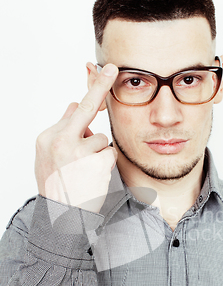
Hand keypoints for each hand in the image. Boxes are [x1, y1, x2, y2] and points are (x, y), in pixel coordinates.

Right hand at [35, 64, 117, 213]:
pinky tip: (94, 175)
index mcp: (48, 137)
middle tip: (112, 70)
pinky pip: (109, 153)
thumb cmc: (56, 186)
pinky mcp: (96, 163)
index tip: (103, 72)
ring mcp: (79, 152)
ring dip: (99, 152)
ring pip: (102, 138)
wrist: (61, 216)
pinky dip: (106, 162)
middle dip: (100, 86)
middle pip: (86, 108)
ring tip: (86, 170)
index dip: (90, 96)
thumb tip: (74, 108)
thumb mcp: (48, 157)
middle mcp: (61, 141)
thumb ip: (62, 132)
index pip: (73, 110)